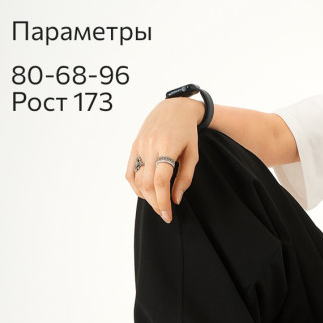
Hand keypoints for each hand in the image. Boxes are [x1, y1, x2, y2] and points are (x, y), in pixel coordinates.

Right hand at [125, 97, 204, 222]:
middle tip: (165, 213)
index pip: (160, 181)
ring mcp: (139, 146)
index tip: (168, 215)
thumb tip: (175, 199)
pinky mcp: (134, 146)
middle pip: (147, 184)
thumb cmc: (187, 132)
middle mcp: (150, 146)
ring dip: (146, 197)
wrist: (174, 107)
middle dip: (155, 203)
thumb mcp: (193, 154)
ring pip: (136, 180)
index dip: (163, 201)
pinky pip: (129, 172)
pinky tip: (145, 193)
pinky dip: (135, 186)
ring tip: (157, 203)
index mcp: (167, 147)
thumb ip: (185, 178)